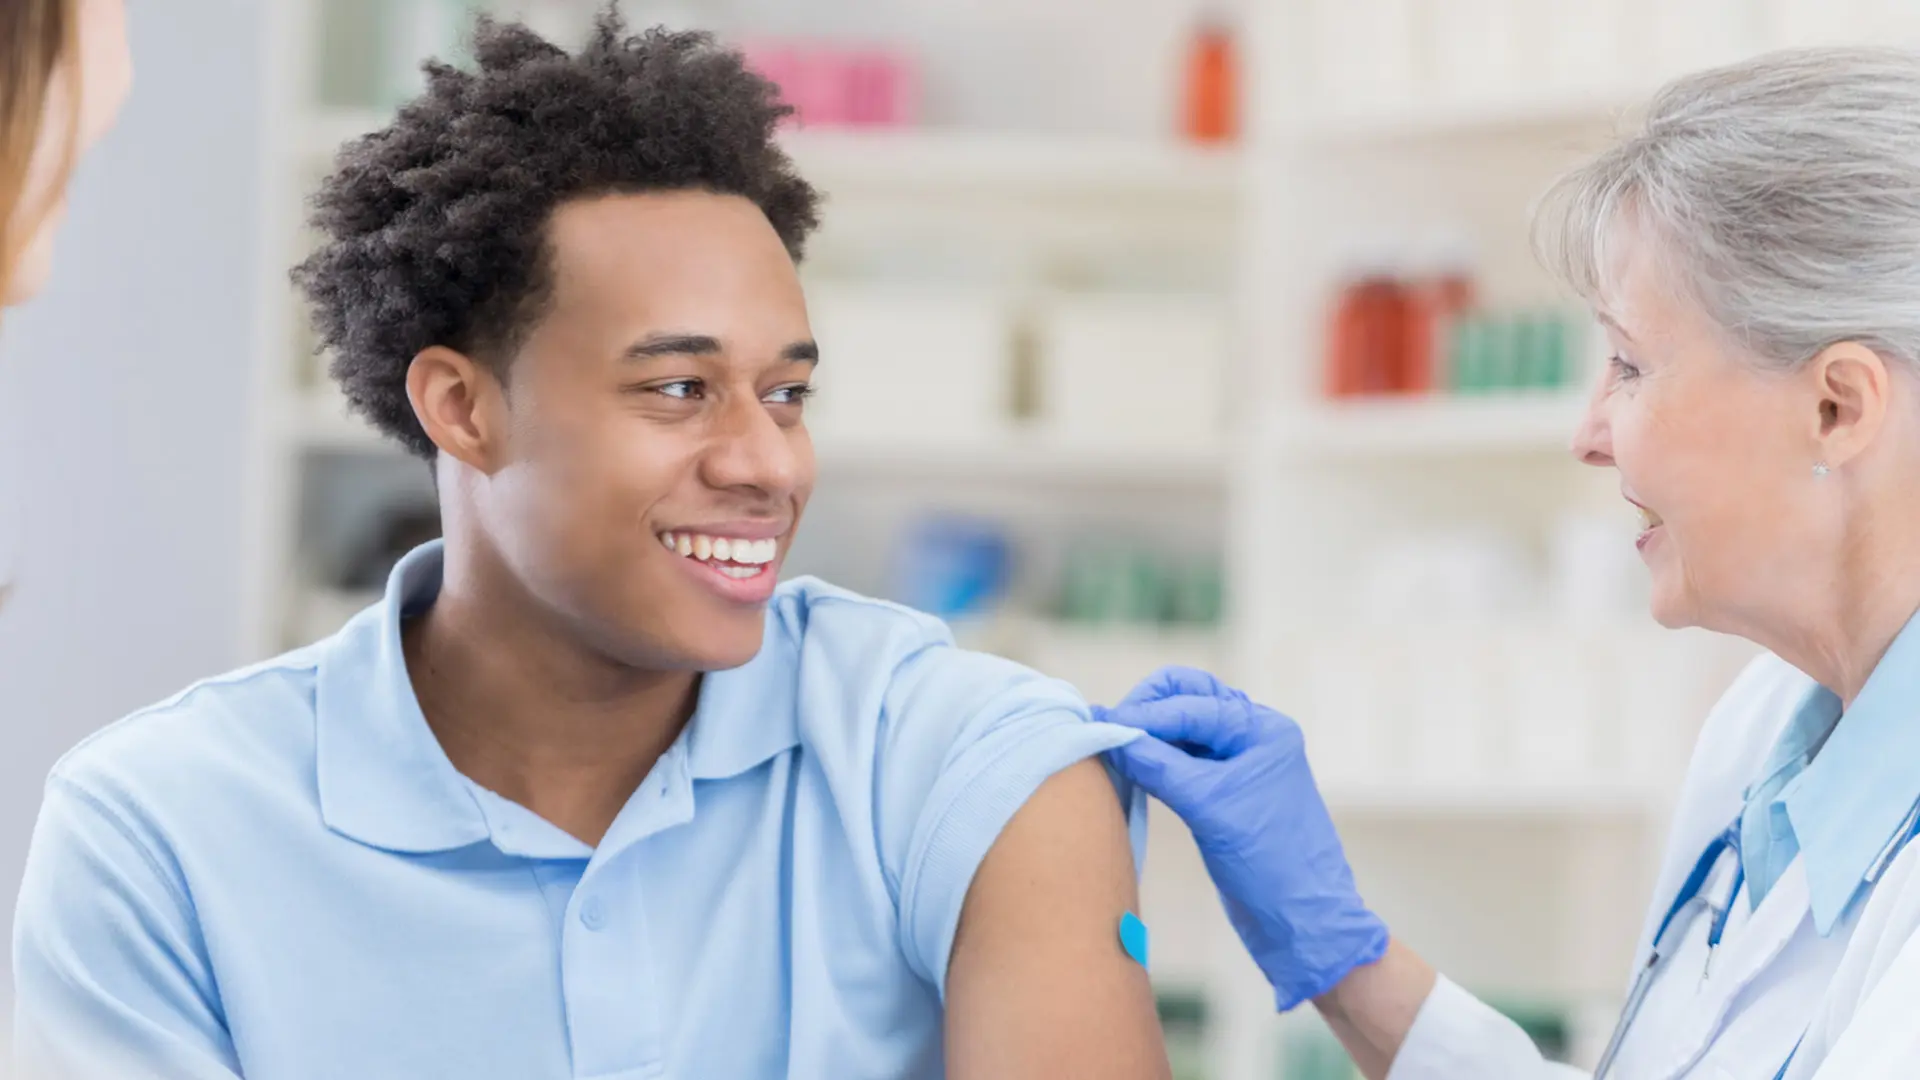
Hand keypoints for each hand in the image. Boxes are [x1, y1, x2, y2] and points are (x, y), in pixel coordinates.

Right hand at [1096, 667, 1388, 1011]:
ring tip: (1113, 746)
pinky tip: (1130, 767)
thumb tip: (1111, 736)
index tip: (1100, 724)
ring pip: (1184, 727)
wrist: (1300, 921)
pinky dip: (1155, 757)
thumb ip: (1159, 766)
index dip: (1144, 713)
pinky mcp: (1222, 792)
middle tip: (1111, 731)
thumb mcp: (1209, 807)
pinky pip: (1182, 758)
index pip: (1192, 704)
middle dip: (1148, 708)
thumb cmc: (1268, 861)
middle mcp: (1253, 737)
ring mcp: (1238, 763)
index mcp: (1262, 730)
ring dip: (1149, 732)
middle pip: (1190, 698)